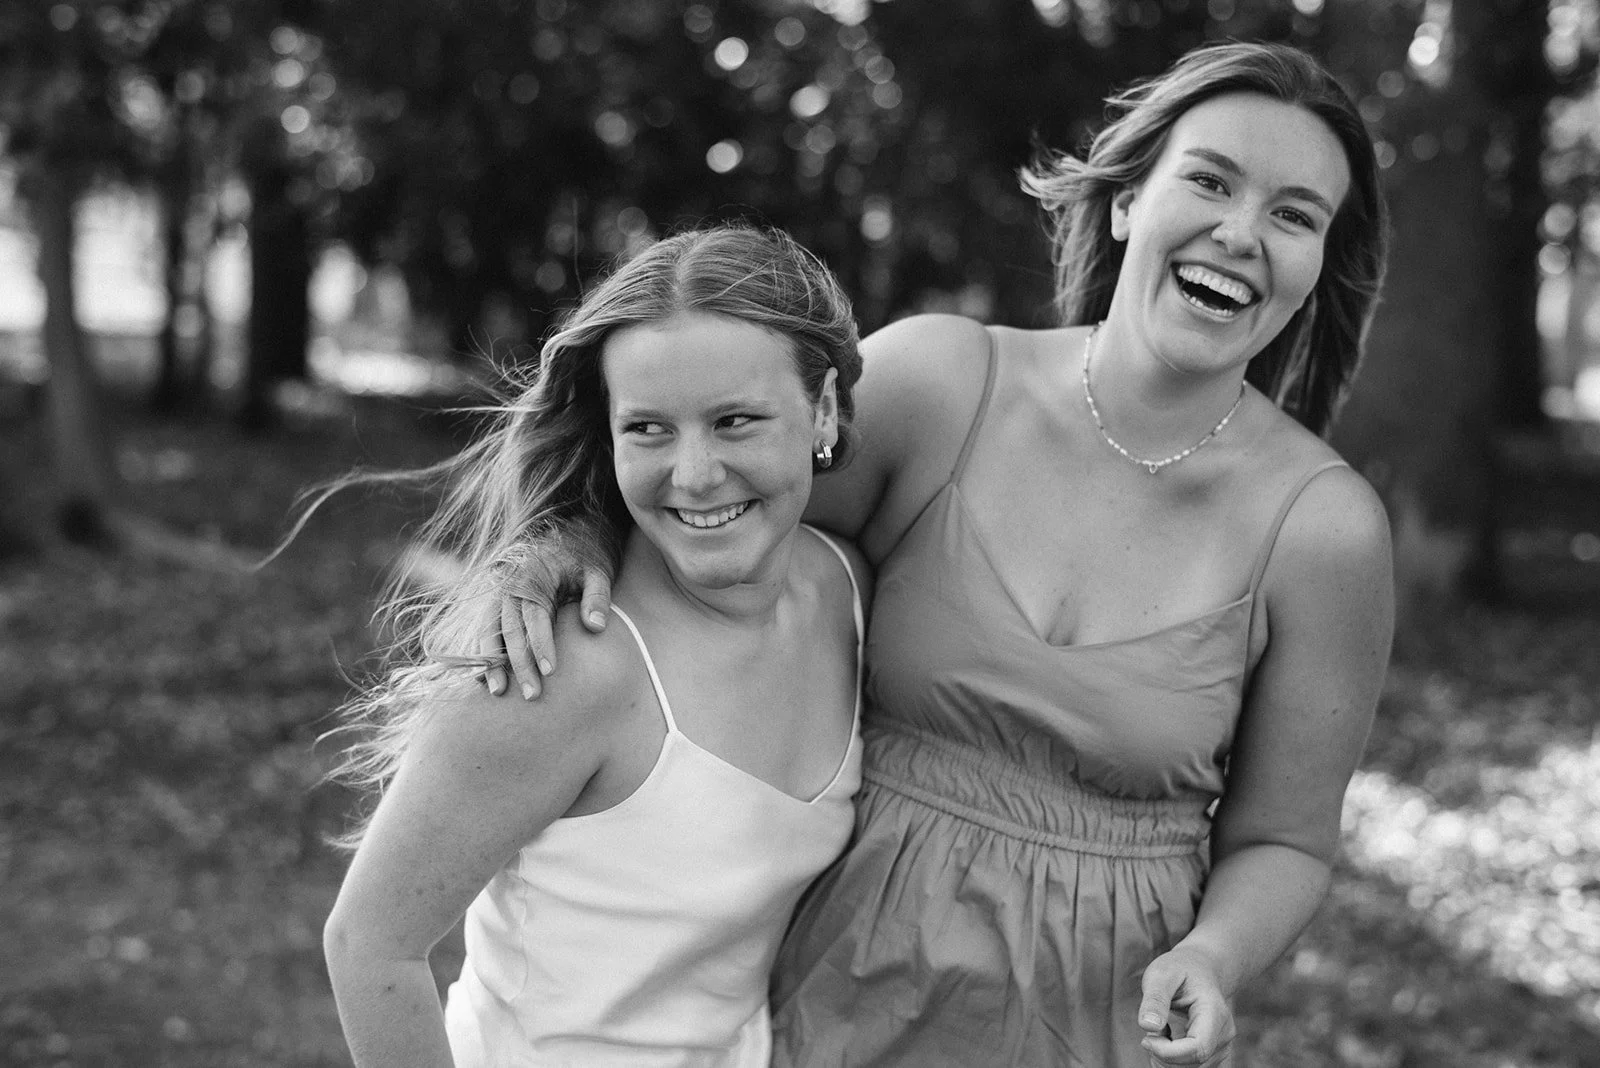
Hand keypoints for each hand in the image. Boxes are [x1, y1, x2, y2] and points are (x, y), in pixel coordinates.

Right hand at [479, 516, 617, 699]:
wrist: (564, 533)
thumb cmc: (584, 557)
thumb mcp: (597, 570)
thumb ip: (598, 597)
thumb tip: (596, 627)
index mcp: (534, 575)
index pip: (536, 616)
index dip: (542, 644)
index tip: (551, 671)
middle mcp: (510, 585)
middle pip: (511, 629)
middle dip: (519, 664)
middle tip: (532, 695)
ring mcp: (498, 594)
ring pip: (490, 631)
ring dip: (492, 662)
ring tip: (498, 693)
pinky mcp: (494, 603)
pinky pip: (482, 630)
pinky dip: (480, 653)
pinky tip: (481, 679)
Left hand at [1137, 947, 1234, 1066]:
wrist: (1199, 968)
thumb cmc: (1179, 969)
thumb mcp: (1162, 974)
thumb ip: (1155, 999)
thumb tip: (1148, 1026)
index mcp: (1214, 1013)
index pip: (1197, 1048)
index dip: (1168, 1052)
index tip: (1147, 1038)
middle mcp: (1223, 1033)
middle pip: (1193, 1063)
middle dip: (1163, 1054)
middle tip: (1151, 1030)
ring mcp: (1221, 1046)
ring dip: (1166, 1057)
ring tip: (1161, 1029)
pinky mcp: (1213, 1053)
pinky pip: (1190, 1067)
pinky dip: (1172, 1060)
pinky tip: (1165, 1040)